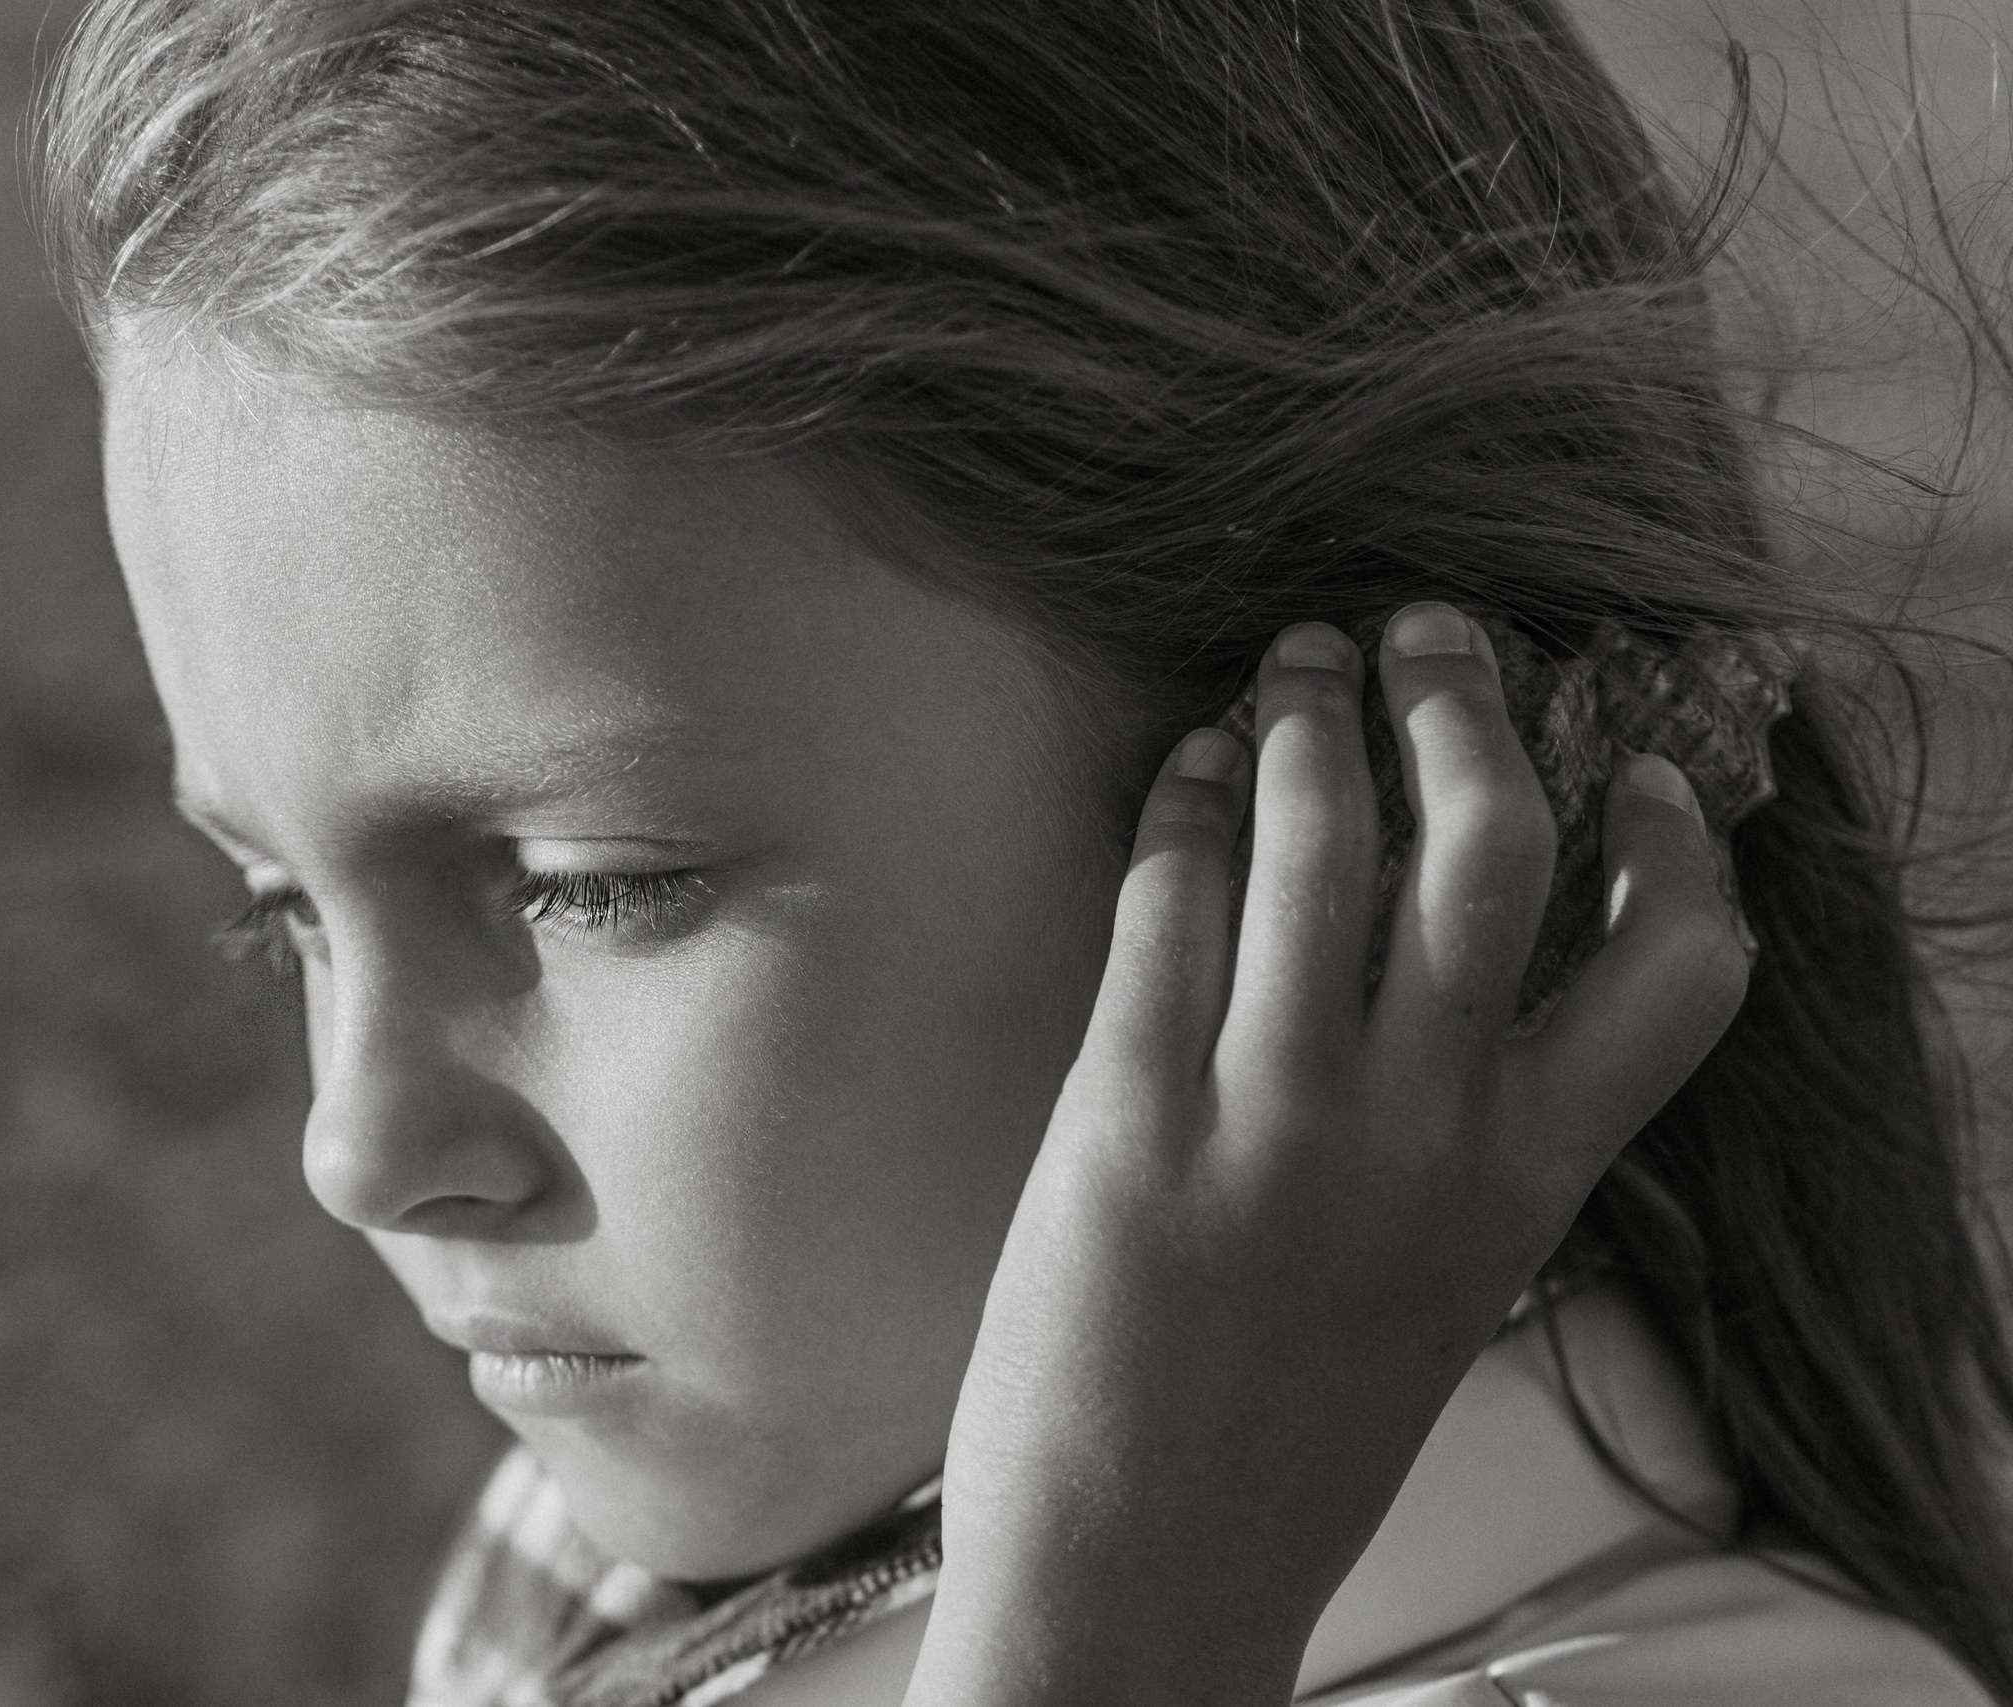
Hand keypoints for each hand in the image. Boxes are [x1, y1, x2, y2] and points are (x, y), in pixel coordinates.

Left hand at [905, 604, 1751, 1706]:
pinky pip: (1169, 901)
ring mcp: (1272, 1115)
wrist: (1146, 1559)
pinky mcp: (1126, 1109)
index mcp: (1528, 1184)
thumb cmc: (1294, 1428)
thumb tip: (1459, 943)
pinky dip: (1182, 803)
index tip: (1633, 765)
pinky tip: (1182, 768)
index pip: (1680, 971)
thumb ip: (1479, 1128)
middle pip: (1491, 846)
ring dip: (1304, 718)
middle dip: (1463, 703)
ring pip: (1320, 839)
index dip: (1679, 843)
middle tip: (1423, 637)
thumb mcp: (1445, 1281)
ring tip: (1290, 665)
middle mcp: (1422, 1134)